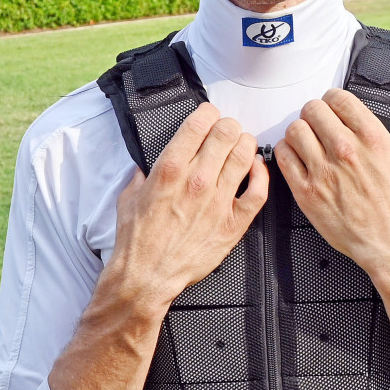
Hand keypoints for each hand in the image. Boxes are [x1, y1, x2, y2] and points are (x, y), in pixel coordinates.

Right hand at [105, 103, 268, 314]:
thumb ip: (141, 176)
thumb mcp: (129, 197)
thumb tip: (147, 166)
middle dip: (228, 126)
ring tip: (242, 146)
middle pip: (227, 133)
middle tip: (227, 131)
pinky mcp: (233, 222)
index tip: (209, 116)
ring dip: (245, 144)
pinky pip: (259, 190)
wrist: (147, 276)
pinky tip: (255, 169)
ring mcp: (218, 201)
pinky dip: (261, 174)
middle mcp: (197, 181)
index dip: (208, 113)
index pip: (200, 123)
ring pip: (245, 155)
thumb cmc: (138, 242)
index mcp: (170, 169)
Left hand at [274, 89, 389, 355]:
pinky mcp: (307, 191)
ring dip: (298, 132)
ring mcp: (324, 170)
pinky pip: (284, 157)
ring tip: (304, 140)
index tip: (332, 107)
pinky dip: (285, 152)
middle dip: (313, 114)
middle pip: (313, 110)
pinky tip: (294, 156)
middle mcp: (346, 149)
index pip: (340, 99)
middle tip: (316, 124)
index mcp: (373, 139)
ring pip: (295, 130)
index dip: (332, 100)